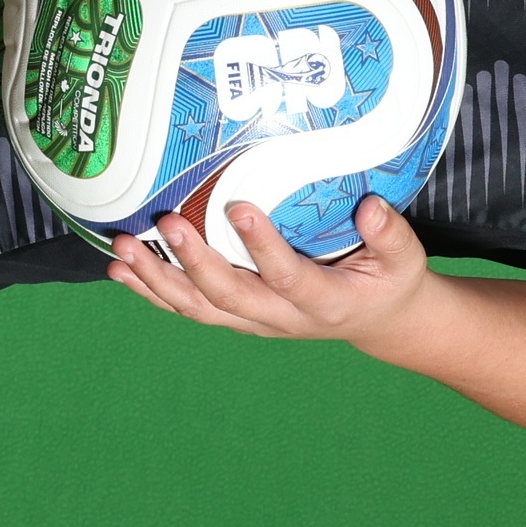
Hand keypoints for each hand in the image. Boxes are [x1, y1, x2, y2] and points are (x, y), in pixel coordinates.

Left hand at [105, 196, 435, 343]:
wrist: (376, 320)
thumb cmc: (388, 279)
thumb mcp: (405, 259)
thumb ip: (390, 235)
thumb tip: (369, 208)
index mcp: (325, 302)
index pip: (288, 278)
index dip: (263, 247)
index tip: (239, 206)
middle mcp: (281, 318)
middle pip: (228, 296)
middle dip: (192, 262)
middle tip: (166, 222)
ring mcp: (254, 320)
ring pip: (198, 308)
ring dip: (157, 280)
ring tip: (124, 248)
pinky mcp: (236, 316)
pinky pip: (187, 308)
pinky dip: (151, 290)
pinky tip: (120, 268)